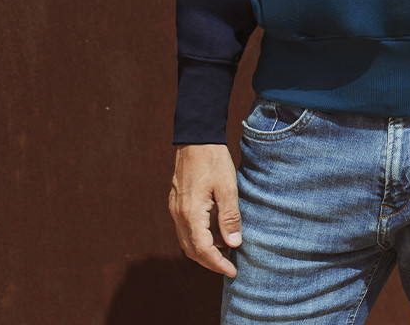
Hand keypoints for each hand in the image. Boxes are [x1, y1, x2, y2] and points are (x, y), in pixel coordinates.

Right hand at [169, 143, 241, 276]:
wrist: (196, 137)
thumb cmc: (213, 160)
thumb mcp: (227, 187)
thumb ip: (230, 217)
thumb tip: (234, 244)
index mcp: (191, 213)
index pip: (203, 250)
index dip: (218, 264)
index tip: (232, 272)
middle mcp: (178, 214)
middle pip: (191, 250)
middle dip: (210, 261)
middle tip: (229, 266)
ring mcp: (175, 208)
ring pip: (186, 240)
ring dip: (204, 250)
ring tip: (225, 250)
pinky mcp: (177, 202)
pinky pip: (185, 228)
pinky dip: (199, 237)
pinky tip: (215, 232)